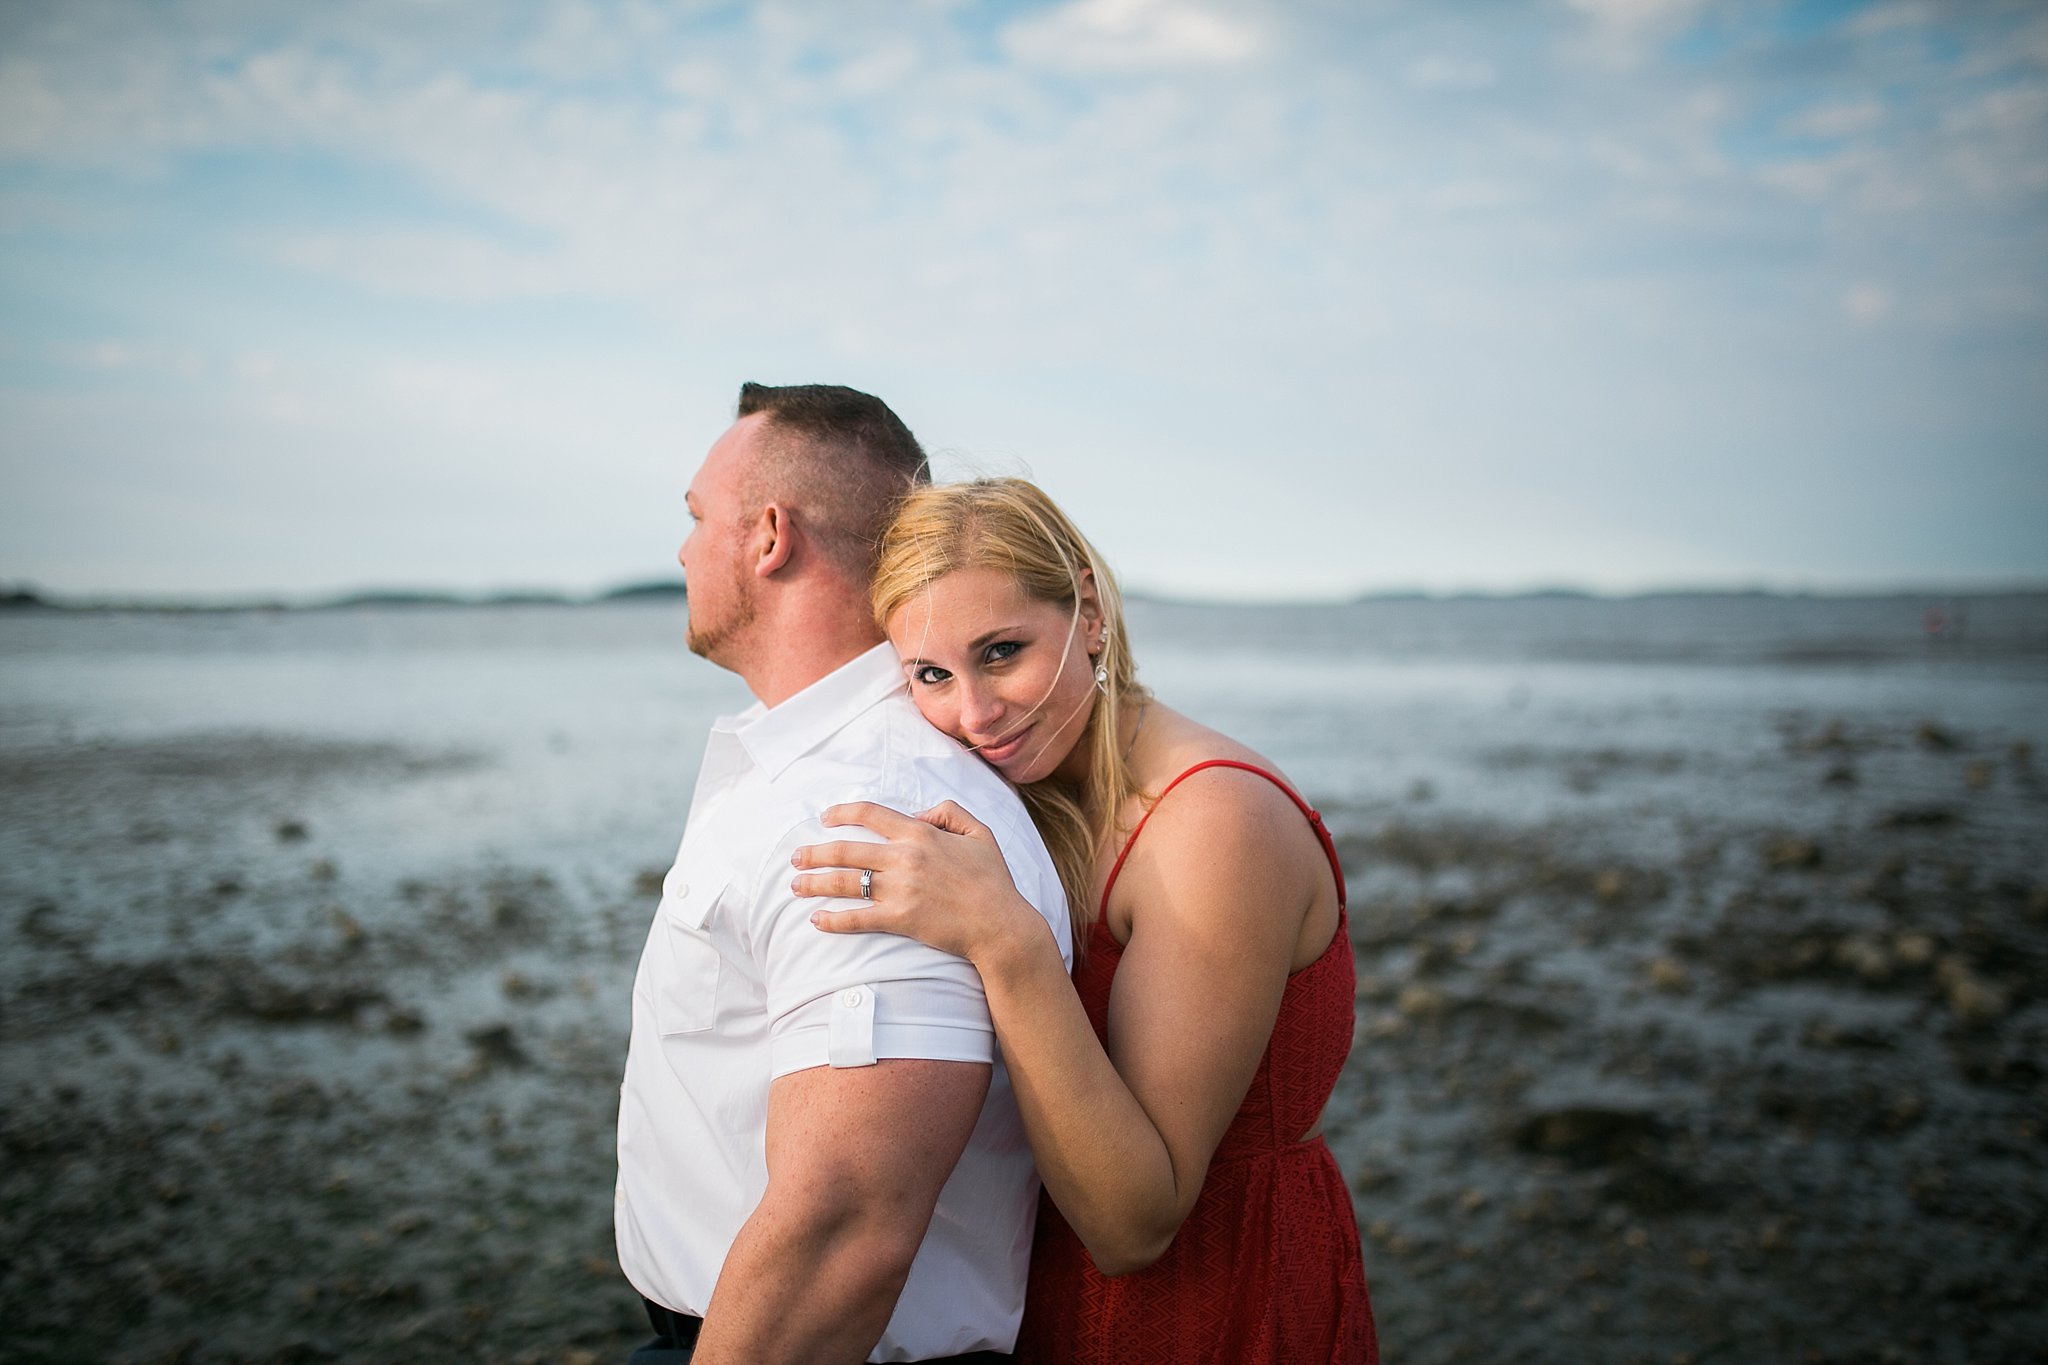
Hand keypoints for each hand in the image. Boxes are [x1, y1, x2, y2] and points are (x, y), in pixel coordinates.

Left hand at [791, 800, 1047, 965]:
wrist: (1001, 925)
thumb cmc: (993, 880)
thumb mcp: (979, 833)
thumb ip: (949, 812)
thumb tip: (918, 813)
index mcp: (921, 834)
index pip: (871, 814)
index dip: (843, 812)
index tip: (825, 818)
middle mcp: (905, 858)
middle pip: (846, 850)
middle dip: (815, 852)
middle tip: (796, 857)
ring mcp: (900, 889)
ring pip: (845, 882)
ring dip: (815, 883)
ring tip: (796, 885)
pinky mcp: (900, 919)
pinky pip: (858, 918)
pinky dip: (834, 920)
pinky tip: (817, 920)